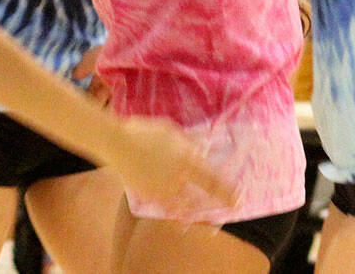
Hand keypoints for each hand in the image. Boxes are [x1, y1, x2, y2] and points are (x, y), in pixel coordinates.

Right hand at [108, 113, 238, 217]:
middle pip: (203, 197)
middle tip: (229, 212)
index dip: (228, 192)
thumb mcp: (170, 130)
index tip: (239, 199)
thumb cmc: (143, 131)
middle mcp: (178, 178)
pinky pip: (166, 209)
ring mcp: (163, 189)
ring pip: (186, 208)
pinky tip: (181, 221)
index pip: (213, 180)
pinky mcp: (149, 195)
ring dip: (198, 216)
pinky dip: (176, 216)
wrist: (116, 142)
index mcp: (186, 160)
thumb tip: (202, 150)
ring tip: (208, 223)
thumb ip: (187, 143)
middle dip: (219, 206)